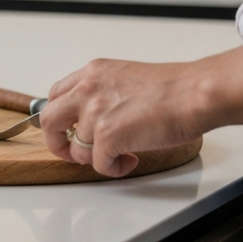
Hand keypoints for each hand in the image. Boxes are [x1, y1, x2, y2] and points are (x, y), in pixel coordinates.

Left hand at [39, 59, 207, 177]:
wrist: (194, 93)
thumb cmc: (173, 88)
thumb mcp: (126, 78)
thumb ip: (103, 93)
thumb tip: (95, 118)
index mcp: (92, 72)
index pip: (56, 95)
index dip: (60, 118)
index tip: (68, 131)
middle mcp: (87, 89)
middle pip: (48, 120)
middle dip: (58, 143)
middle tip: (74, 154)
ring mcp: (94, 112)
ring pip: (76, 149)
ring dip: (97, 158)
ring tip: (122, 154)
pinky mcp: (107, 136)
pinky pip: (98, 165)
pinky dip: (114, 169)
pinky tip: (131, 159)